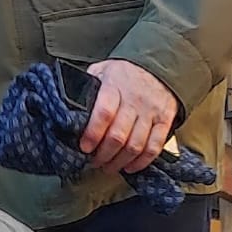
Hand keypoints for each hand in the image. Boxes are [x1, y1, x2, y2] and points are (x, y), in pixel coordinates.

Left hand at [81, 60, 178, 174]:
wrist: (158, 65)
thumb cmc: (123, 74)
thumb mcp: (101, 71)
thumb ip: (86, 87)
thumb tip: (66, 109)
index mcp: (114, 84)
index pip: (104, 113)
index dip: (93, 134)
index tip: (85, 148)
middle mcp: (135, 98)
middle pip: (118, 135)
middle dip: (103, 155)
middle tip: (94, 162)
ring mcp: (151, 110)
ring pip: (135, 145)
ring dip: (119, 162)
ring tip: (108, 167)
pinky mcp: (165, 120)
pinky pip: (154, 147)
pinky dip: (141, 162)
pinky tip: (129, 167)